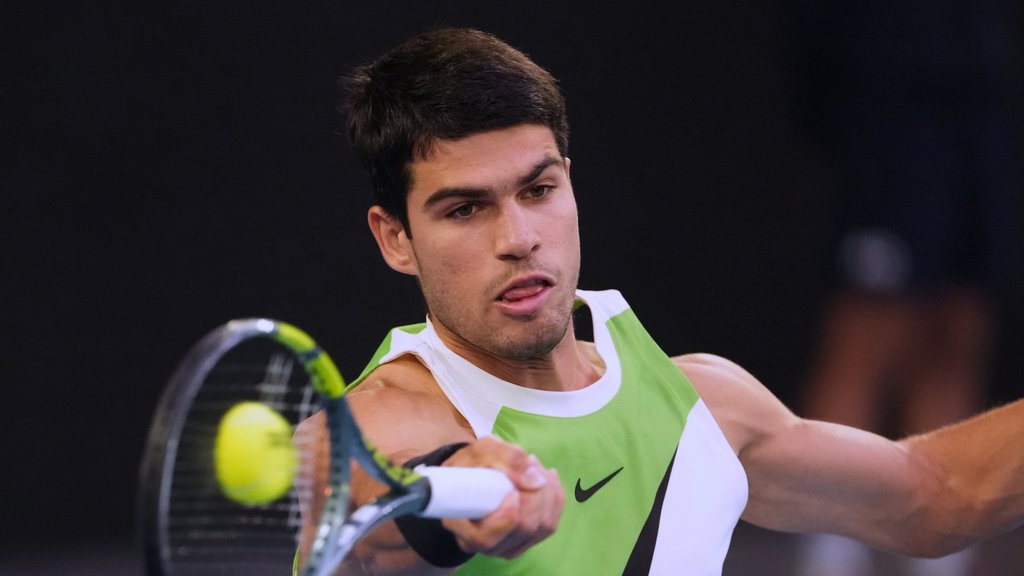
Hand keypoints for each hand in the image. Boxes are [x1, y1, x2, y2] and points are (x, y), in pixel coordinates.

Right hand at [440, 436, 562, 558]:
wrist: (472, 474)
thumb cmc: (471, 463)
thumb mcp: (481, 451)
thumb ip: (506, 460)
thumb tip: (537, 480)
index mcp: (462, 528)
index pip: (487, 538)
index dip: (506, 517)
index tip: (513, 490)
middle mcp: (486, 544)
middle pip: (524, 529)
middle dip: (536, 493)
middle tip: (530, 461)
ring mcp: (509, 546)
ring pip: (542, 527)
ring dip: (547, 492)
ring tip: (535, 466)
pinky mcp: (528, 540)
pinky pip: (551, 524)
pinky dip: (554, 497)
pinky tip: (547, 477)